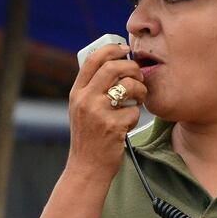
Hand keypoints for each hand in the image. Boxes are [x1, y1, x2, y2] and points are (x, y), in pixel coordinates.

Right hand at [67, 43, 144, 177]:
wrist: (87, 168)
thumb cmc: (90, 137)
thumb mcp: (82, 110)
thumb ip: (93, 89)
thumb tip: (117, 64)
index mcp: (77, 93)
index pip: (93, 60)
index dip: (112, 49)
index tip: (125, 49)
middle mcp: (84, 100)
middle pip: (113, 68)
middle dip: (132, 68)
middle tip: (139, 77)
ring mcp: (98, 113)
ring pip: (128, 86)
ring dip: (140, 90)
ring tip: (137, 100)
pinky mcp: (112, 126)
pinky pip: (134, 111)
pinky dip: (135, 116)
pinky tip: (128, 125)